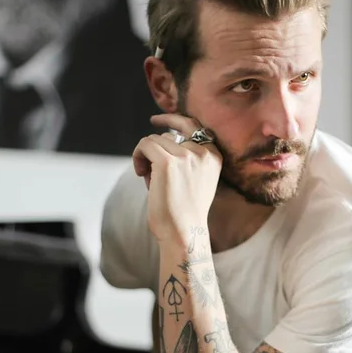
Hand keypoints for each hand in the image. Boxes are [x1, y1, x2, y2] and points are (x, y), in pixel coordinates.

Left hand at [133, 114, 221, 241]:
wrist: (184, 232)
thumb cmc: (184, 212)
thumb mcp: (195, 180)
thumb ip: (186, 159)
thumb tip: (161, 138)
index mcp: (213, 156)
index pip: (193, 125)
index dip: (172, 119)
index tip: (155, 121)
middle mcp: (202, 152)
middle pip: (168, 135)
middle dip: (155, 151)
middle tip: (149, 170)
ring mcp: (186, 155)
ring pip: (154, 140)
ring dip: (145, 157)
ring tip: (148, 179)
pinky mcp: (167, 162)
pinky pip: (144, 144)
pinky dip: (138, 156)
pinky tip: (140, 173)